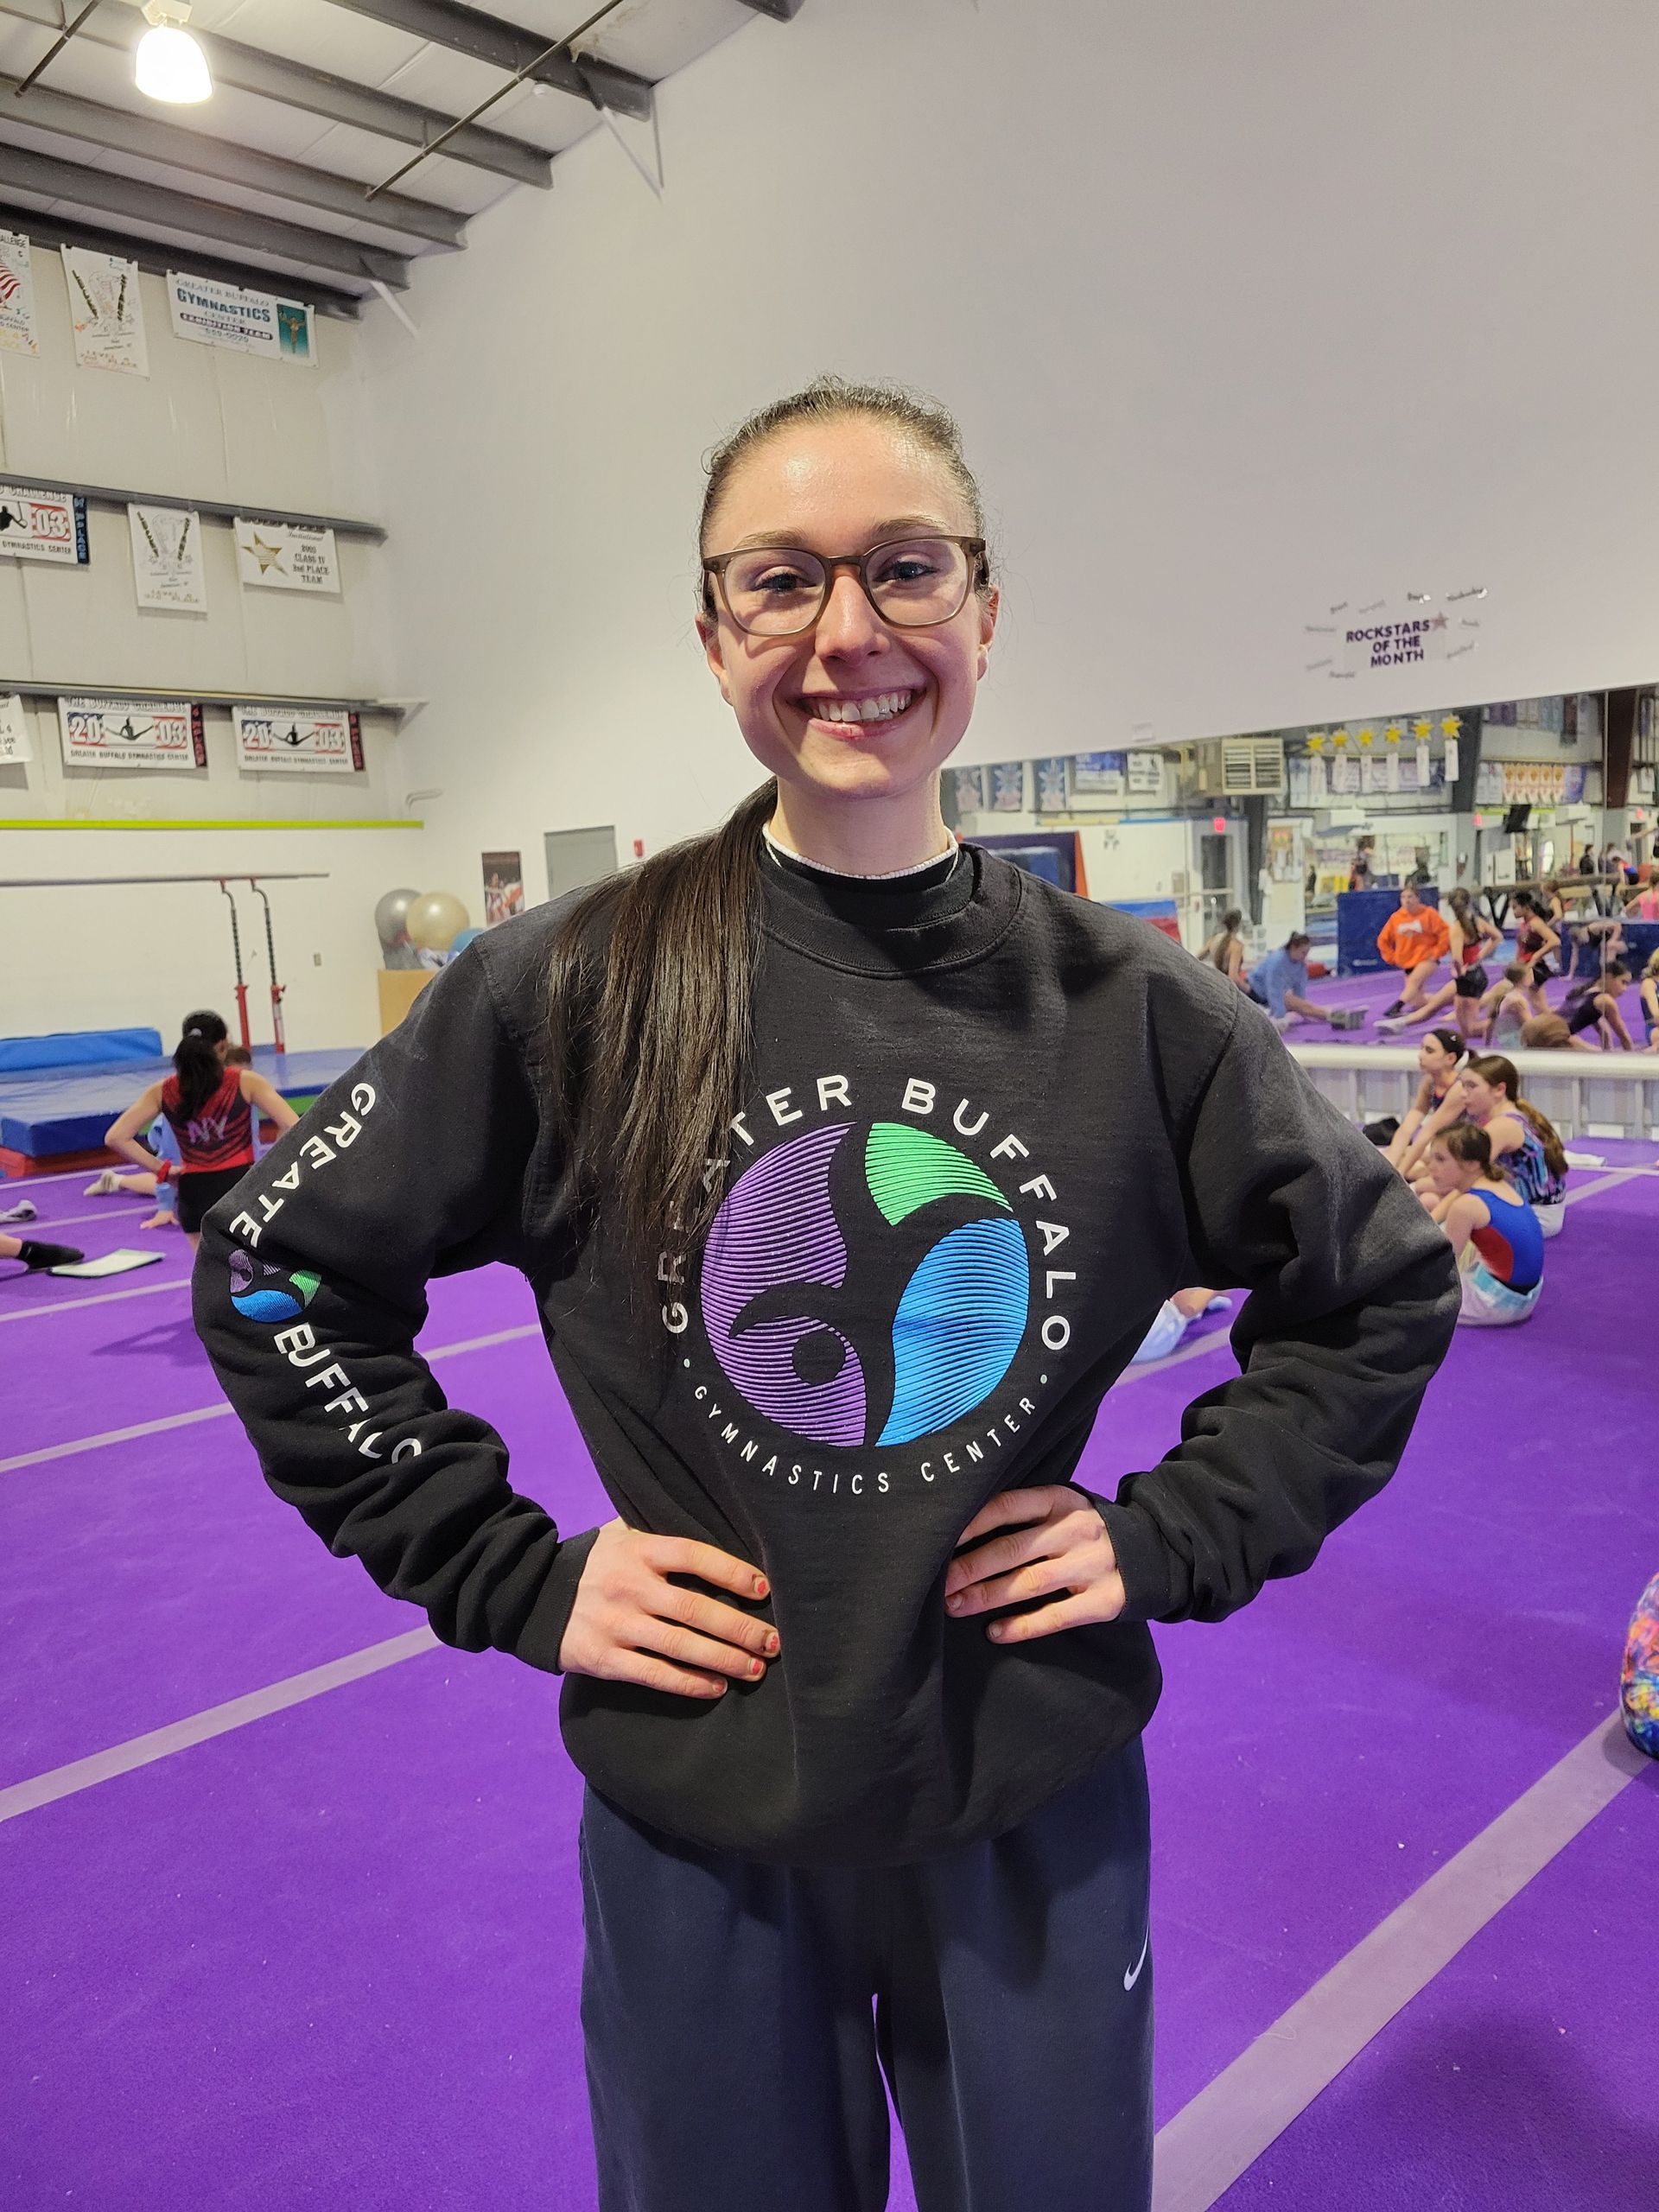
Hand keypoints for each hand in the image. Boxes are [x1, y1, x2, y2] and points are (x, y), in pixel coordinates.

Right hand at [558, 1520, 778, 1698]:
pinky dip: (688, 1683)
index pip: (694, 1556)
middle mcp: (629, 1585)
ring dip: (723, 1660)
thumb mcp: (622, 1534)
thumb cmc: (595, 1562)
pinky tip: (715, 1688)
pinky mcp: (603, 1658)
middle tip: (773, 1642)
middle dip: (740, 1628)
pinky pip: (654, 1674)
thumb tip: (718, 1526)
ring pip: (679, 1646)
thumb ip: (661, 1533)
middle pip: (694, 1608)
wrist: (532, 1593)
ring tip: (755, 1670)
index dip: (732, 1572)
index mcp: (639, 1549)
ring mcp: (616, 1624)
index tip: (764, 1588)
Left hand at [943, 1485, 1124, 1643]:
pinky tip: (994, 1632)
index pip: (1008, 1505)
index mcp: (1060, 1501)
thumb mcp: (1063, 1509)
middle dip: (969, 1567)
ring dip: (987, 1596)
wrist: (1153, 1551)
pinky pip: (1055, 1616)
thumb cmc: (1085, 1531)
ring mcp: (1090, 1566)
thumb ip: (1026, 1514)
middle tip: (938, 1584)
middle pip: (1012, 1548)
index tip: (940, 1539)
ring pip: (1028, 1583)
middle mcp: (1075, 1530)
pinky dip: (1022, 1626)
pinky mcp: (1103, 1601)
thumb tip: (961, 1532)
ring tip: (954, 1607)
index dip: (971, 1522)